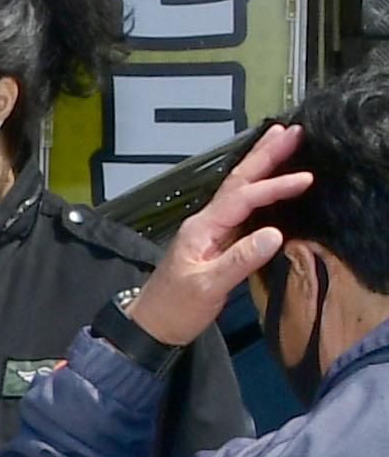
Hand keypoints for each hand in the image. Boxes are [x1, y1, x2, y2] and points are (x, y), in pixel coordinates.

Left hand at [129, 120, 310, 347]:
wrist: (152, 326)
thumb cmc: (175, 309)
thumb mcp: (207, 288)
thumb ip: (239, 261)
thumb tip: (273, 234)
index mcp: (202, 228)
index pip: (243, 199)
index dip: (274, 187)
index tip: (305, 179)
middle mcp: (206, 222)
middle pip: (238, 181)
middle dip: (265, 155)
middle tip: (292, 131)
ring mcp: (210, 229)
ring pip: (238, 189)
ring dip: (261, 164)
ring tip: (281, 139)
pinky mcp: (216, 240)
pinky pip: (241, 205)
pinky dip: (257, 186)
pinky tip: (267, 178)